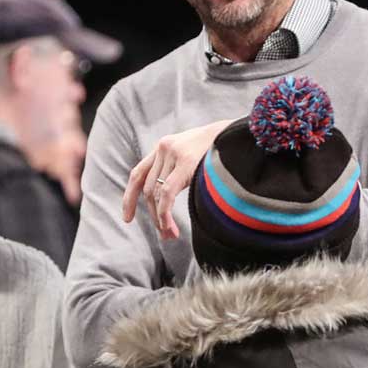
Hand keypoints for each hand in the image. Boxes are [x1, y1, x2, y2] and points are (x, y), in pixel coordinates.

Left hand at [122, 119, 232, 239]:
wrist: (240, 132)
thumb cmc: (222, 150)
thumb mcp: (196, 157)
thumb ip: (181, 171)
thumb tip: (170, 201)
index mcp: (165, 146)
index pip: (138, 173)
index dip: (130, 197)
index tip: (128, 217)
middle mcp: (164, 147)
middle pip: (148, 188)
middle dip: (154, 215)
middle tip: (165, 235)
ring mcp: (173, 152)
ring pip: (156, 193)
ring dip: (161, 218)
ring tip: (171, 235)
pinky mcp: (186, 161)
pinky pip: (167, 193)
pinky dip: (164, 212)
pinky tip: (168, 226)